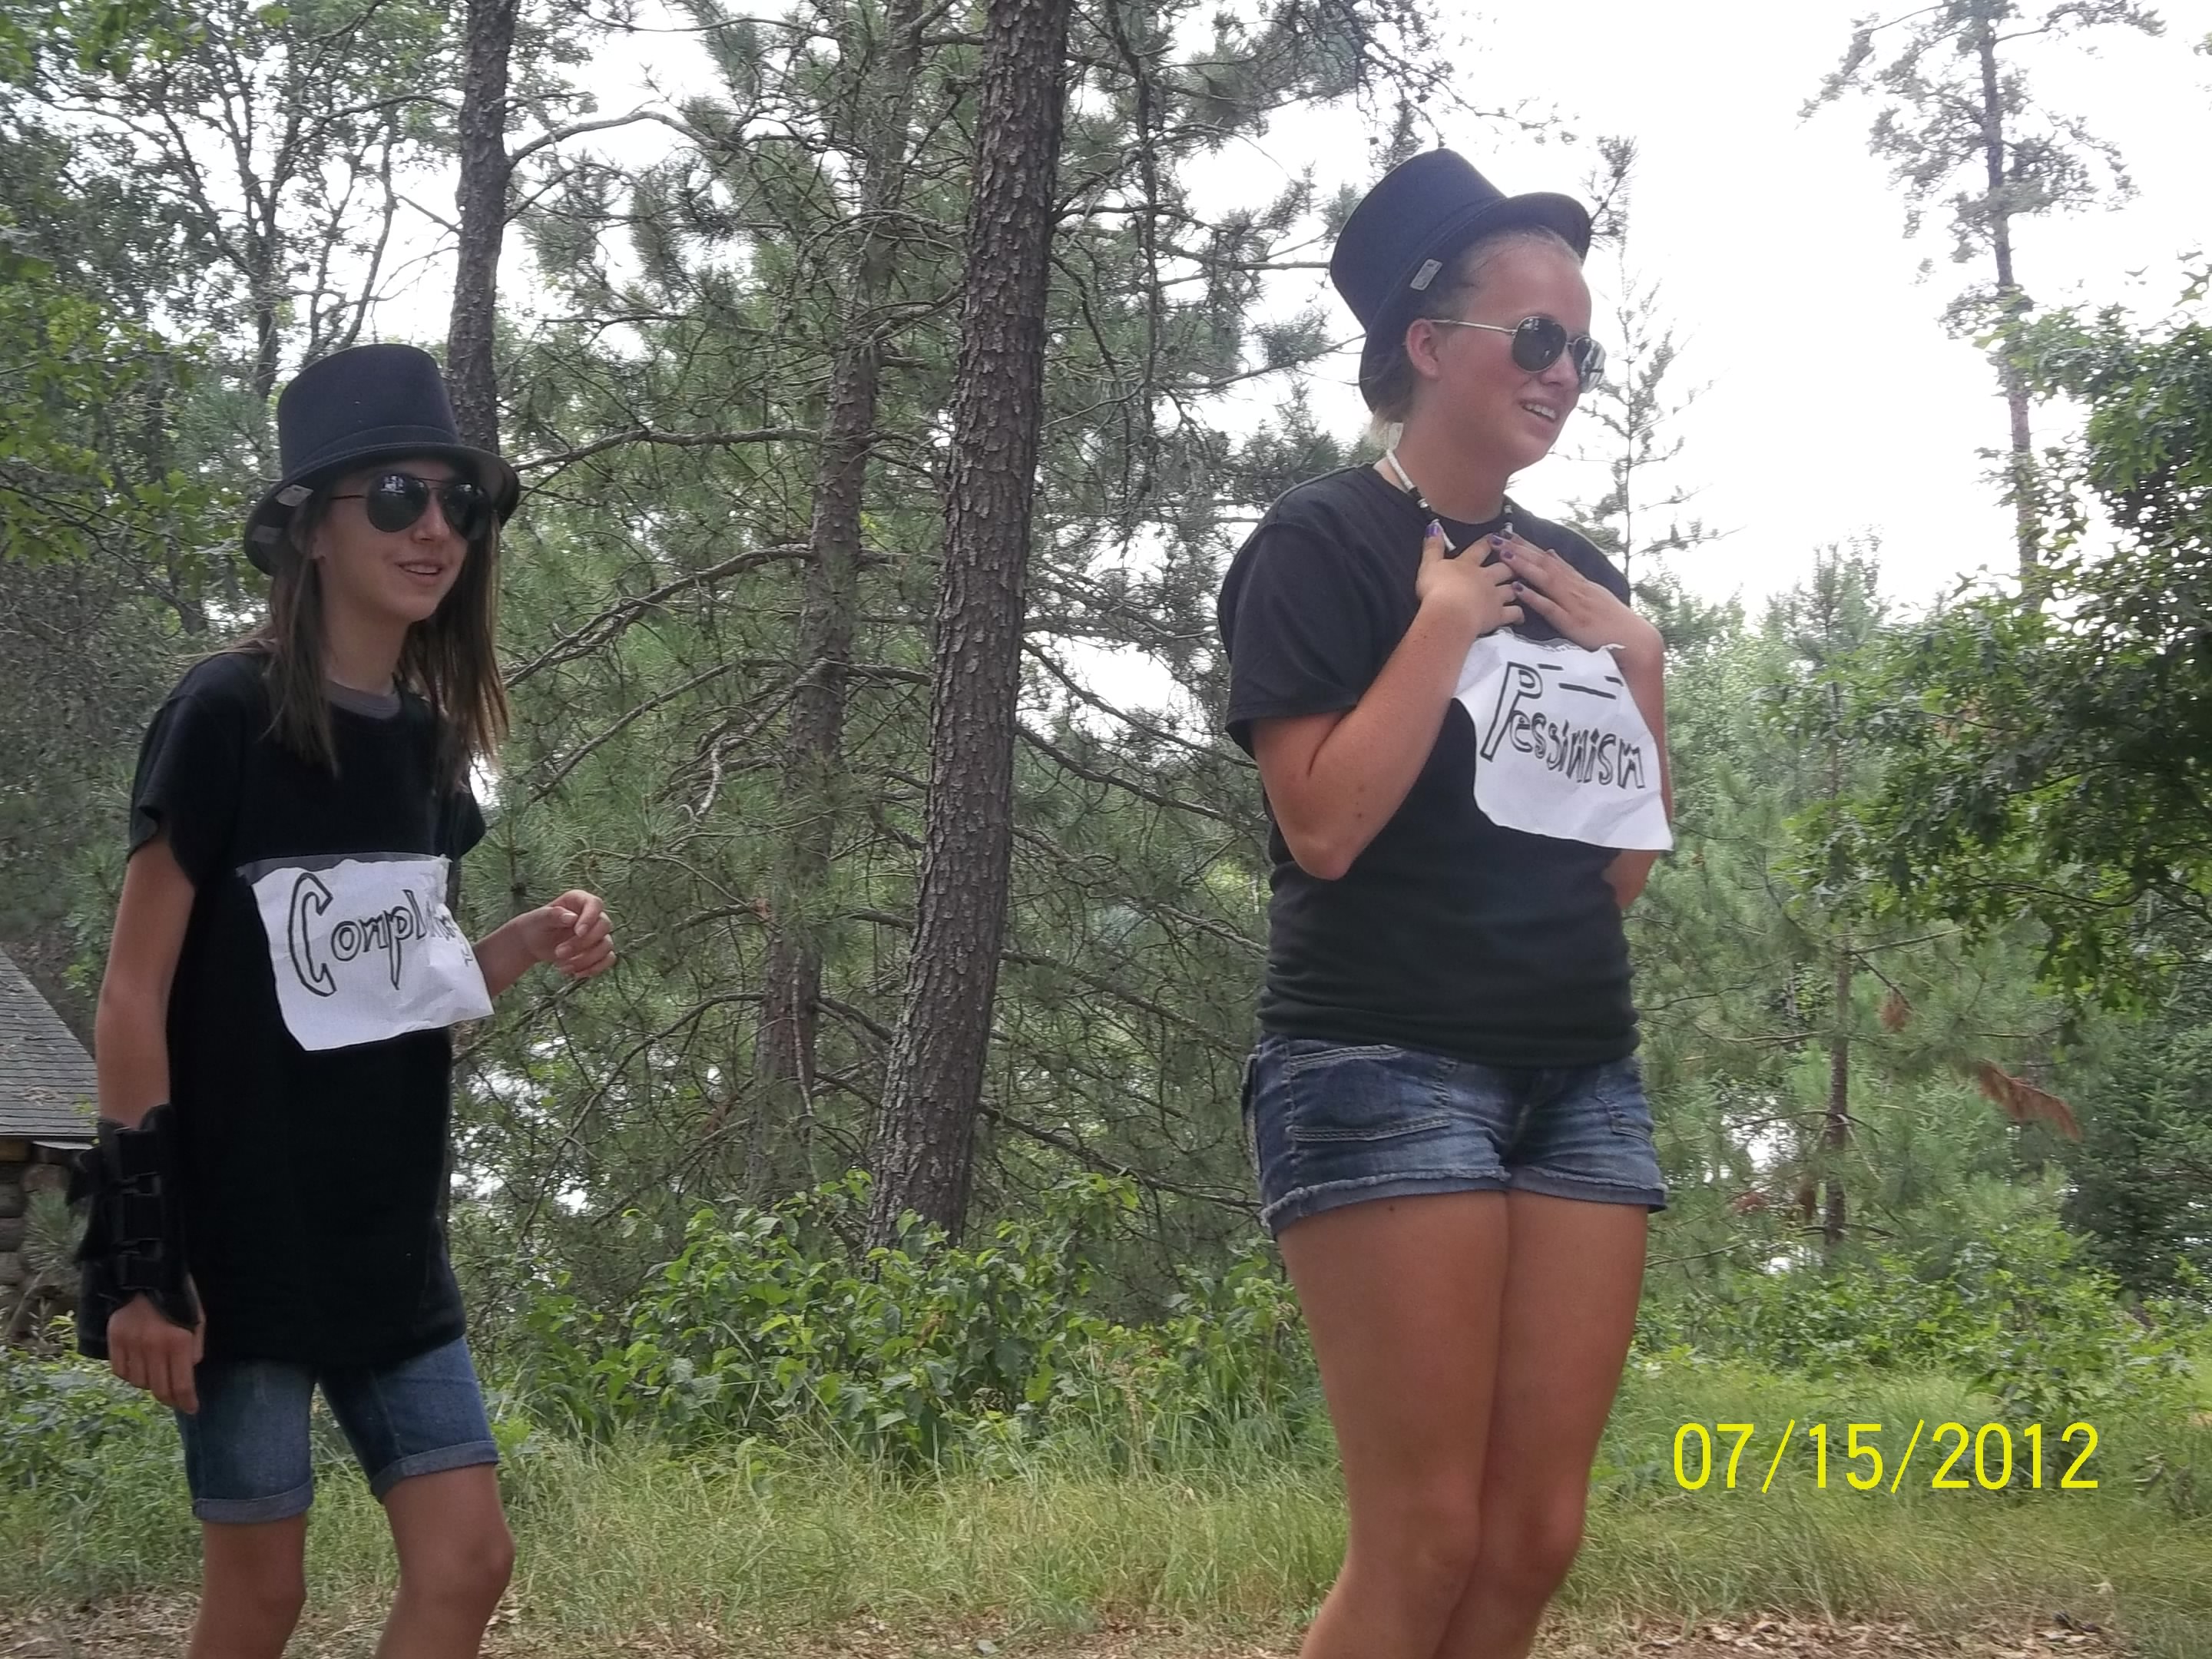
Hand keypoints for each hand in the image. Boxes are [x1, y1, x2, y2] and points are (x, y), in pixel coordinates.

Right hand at [109, 1284, 204, 1413]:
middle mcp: (153, 1348)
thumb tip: (190, 1370)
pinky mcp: (114, 1341)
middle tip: (177, 1400)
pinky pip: (121, 1371)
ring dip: (151, 1384)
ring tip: (158, 1376)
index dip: (187, 1401)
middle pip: (159, 1389)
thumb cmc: (179, 1296)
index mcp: (178, 1342)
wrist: (147, 1273)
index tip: (192, 1409)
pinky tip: (140, 1368)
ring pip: (139, 1383)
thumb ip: (196, 1347)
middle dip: (171, 1399)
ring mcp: (130, 1345)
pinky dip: (131, 1375)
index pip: (181, 1384)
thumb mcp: (198, 1318)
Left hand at [516, 890, 615, 979]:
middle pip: (603, 927)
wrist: (533, 943)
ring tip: (561, 965)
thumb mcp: (539, 918)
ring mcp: (598, 934)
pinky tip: (576, 973)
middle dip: (582, 943)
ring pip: (606, 945)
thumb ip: (554, 915)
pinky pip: (608, 959)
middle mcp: (593, 915)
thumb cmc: (536, 925)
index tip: (578, 932)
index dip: (590, 918)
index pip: (595, 904)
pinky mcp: (599, 950)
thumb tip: (572, 917)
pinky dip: (594, 968)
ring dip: (586, 959)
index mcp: (579, 901)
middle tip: (558, 952)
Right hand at [1416, 519, 1521, 637]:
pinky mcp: (1498, 615)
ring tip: (1521, 586)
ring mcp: (1494, 596)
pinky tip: (1520, 616)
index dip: (1488, 541)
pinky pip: (1513, 613)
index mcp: (1468, 565)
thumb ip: (1433, 546)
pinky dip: (1518, 614)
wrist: (1450, 614)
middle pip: (1503, 568)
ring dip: (1517, 587)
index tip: (1495, 536)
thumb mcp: (1429, 565)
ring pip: (1511, 588)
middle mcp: (1485, 578)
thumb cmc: (1437, 590)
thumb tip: (1434, 527)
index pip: (1480, 548)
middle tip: (1516, 561)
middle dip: (1510, 564)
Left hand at [1496, 532, 1660, 660]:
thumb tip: (1550, 555)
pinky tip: (1519, 590)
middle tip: (1497, 537)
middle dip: (1520, 550)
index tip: (1509, 534)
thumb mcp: (1592, 592)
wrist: (1636, 639)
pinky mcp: (1573, 624)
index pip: (1550, 560)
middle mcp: (1575, 589)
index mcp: (1579, 583)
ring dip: (1524, 566)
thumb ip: (1570, 575)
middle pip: (1544, 564)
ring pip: (1546, 580)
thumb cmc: (1613, 621)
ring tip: (1504, 555)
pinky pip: (1551, 609)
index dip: (1528, 547)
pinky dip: (1535, 598)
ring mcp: (1573, 605)